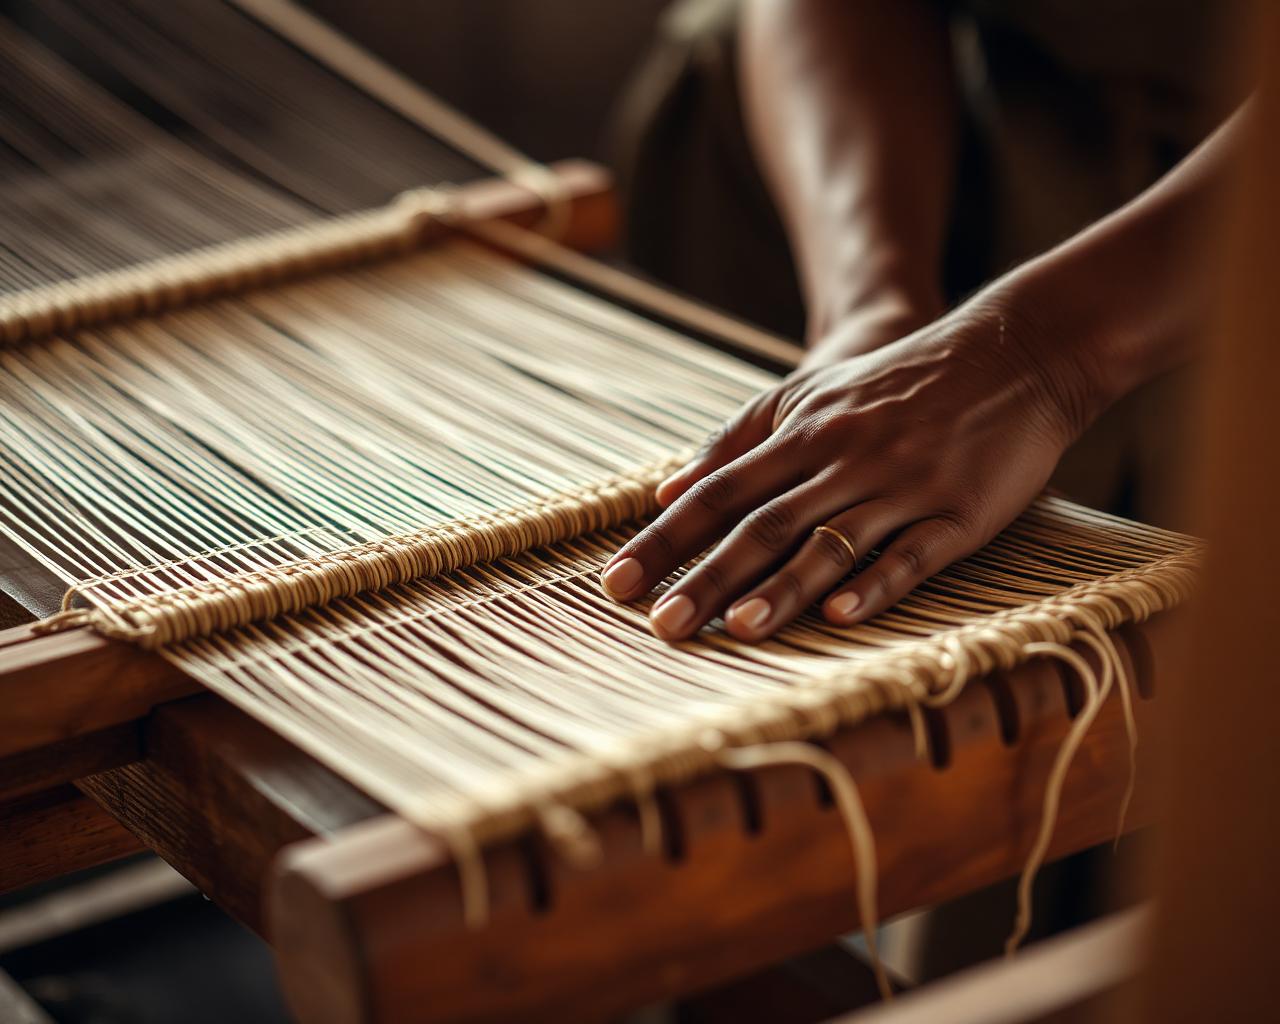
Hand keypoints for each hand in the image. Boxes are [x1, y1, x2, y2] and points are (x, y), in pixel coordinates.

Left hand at [600, 293, 1090, 641]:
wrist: (1010, 354)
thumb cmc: (896, 382)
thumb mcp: (810, 395)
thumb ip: (737, 440)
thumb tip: (665, 490)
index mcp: (801, 432)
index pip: (718, 493)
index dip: (665, 539)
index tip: (618, 583)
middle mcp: (843, 459)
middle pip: (762, 524)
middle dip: (706, 577)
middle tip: (660, 626)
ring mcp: (901, 486)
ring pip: (830, 541)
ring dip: (783, 586)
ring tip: (737, 628)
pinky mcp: (958, 512)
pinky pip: (912, 554)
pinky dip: (875, 581)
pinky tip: (841, 612)